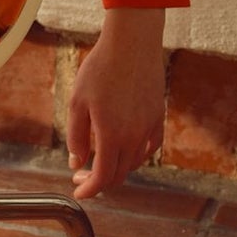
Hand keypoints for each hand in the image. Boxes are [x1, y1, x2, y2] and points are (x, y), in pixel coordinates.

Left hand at [65, 7, 166, 200]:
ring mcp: (149, 127)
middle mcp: (134, 137)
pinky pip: (149, 147)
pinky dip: (136, 155)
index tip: (78, 192)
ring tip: (99, 162)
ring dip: (117, 169)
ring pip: (134, 162)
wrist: (132, 44)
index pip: (103, 177)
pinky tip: (125, 150)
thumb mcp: (77, 102)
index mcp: (112, 135)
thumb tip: (77, 164)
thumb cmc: (100, 70)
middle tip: (81, 176)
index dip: (90, 190)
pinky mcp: (158, 117)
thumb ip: (77, 137)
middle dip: (99, 181)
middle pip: (119, 173)